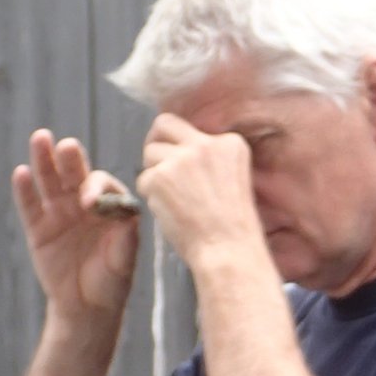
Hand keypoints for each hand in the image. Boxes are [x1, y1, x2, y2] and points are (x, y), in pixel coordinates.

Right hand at [12, 129, 139, 328]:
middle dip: (71, 159)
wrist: (86, 309)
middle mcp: (83, 204)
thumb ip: (127, 239)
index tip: (89, 203)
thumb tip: (131, 214)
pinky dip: (24, 190)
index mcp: (109, 208)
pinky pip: (30, 205)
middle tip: (67, 146)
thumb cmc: (112, 284)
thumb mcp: (124, 263)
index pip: (103, 185)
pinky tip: (20, 173)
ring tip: (40, 138)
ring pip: (50, 181)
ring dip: (44, 160)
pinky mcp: (38, 228)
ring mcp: (59, 213)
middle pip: (75, 174)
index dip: (96, 187)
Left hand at [137, 114, 262, 273]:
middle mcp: (206, 145)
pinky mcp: (161, 177)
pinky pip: (143, 180)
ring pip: (150, 154)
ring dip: (154, 175)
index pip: (192, 130)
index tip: (183, 168)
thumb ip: (208, 161)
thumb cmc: (231, 227)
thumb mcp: (233, 180)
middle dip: (155, 142)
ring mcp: (182, 159)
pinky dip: (151, 196)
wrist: (229, 251)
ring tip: (172, 200)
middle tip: (157, 165)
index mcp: (230, 144)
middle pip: (164, 124)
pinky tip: (170, 212)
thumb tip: (175, 151)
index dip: (181, 147)